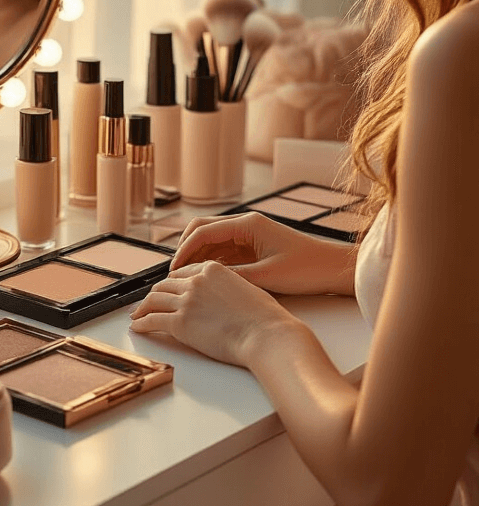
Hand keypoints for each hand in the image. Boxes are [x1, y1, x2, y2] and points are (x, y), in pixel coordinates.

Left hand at [129, 258, 291, 366]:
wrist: (266, 335)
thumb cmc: (265, 317)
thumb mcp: (248, 288)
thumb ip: (228, 285)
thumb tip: (223, 295)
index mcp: (213, 269)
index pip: (183, 273)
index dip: (172, 282)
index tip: (167, 289)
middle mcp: (196, 281)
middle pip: (165, 284)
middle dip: (155, 294)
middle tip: (148, 302)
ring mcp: (186, 301)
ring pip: (154, 300)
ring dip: (143, 308)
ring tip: (138, 315)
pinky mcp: (180, 322)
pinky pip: (153, 320)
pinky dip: (141, 323)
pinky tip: (137, 327)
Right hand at [170, 211, 349, 295]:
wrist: (332, 269)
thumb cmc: (306, 270)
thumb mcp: (267, 277)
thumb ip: (234, 276)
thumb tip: (203, 281)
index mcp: (248, 224)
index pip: (204, 231)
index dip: (184, 250)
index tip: (172, 270)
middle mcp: (246, 224)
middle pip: (203, 230)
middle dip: (185, 250)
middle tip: (173, 275)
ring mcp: (249, 234)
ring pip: (212, 241)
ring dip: (197, 257)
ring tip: (184, 280)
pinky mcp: (253, 246)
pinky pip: (225, 251)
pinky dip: (211, 262)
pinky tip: (203, 279)